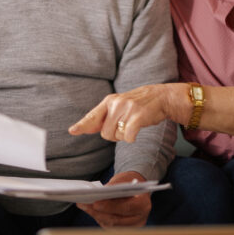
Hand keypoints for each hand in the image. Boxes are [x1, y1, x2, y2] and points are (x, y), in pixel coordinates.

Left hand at [69, 84, 184, 142]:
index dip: (82, 125)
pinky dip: (132, 138)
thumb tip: (86, 127)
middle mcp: (115, 104)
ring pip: (116, 136)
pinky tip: (137, 129)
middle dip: (114, 135)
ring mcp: (126, 109)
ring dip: (124, 136)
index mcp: (109, 101)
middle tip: (125, 125)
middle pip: (105, 133)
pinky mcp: (137, 116)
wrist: (160, 96)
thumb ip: (104, 117)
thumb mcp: (119, 105)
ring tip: (133, 124)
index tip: (72, 131)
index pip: (92, 116)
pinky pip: (128, 137)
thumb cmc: (138, 104)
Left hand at [76, 171, 150, 226]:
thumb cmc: (129, 183)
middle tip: (84, 205)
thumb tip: (98, 194)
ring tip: (83, 206)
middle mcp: (140, 218)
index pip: (126, 208)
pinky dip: (98, 218)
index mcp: (144, 204)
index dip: (110, 207)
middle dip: (98, 212)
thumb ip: (113, 188)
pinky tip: (89, 210)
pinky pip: (109, 226)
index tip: (95, 203)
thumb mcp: (123, 181)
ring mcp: (132, 226)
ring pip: (111, 224)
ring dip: (95, 215)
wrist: (137, 189)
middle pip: (116, 219)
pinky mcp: (124, 229)